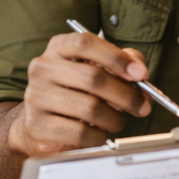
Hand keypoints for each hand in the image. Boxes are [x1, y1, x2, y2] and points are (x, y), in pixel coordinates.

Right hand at [8, 32, 151, 155]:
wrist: (42, 122)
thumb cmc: (76, 92)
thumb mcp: (97, 68)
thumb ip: (121, 62)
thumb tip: (139, 71)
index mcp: (58, 47)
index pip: (85, 43)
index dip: (116, 57)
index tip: (140, 74)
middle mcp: (43, 68)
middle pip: (92, 77)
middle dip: (126, 94)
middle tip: (142, 106)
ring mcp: (36, 96)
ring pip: (90, 108)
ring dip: (115, 118)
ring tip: (118, 120)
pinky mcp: (37, 125)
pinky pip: (80, 133)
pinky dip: (99, 135)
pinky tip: (99, 133)